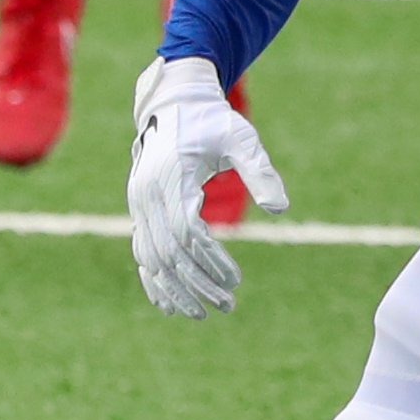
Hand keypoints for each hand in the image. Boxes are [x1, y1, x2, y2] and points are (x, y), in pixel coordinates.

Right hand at [125, 58, 285, 317]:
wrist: (173, 104)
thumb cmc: (212, 122)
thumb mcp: (241, 138)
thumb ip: (260, 171)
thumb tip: (281, 208)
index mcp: (170, 179)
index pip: (188, 233)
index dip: (211, 260)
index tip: (236, 279)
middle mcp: (147, 196)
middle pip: (169, 253)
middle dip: (197, 284)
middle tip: (228, 305)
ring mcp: (138, 205)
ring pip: (151, 258)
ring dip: (175, 289)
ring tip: (201, 314)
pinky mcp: (139, 211)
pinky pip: (141, 252)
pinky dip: (153, 281)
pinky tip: (168, 306)